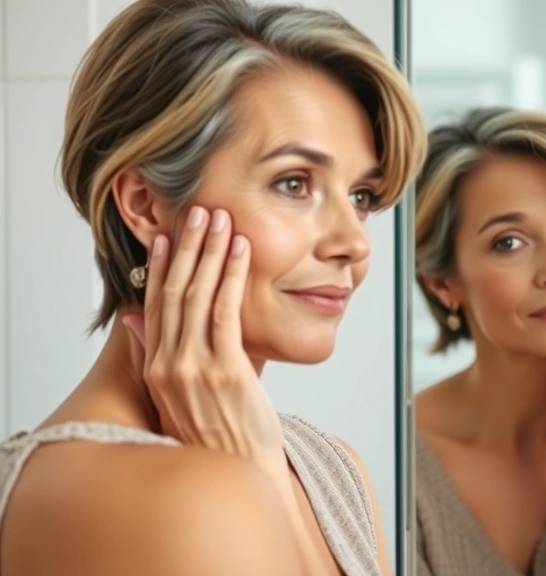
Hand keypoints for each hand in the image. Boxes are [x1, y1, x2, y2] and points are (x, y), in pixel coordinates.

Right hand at [122, 207, 286, 478]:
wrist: (240, 471)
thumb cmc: (219, 434)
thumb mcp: (178, 394)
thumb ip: (160, 353)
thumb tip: (138, 319)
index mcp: (157, 368)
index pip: (155, 306)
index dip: (159, 268)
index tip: (165, 237)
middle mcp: (169, 364)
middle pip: (175, 293)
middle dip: (187, 248)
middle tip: (198, 212)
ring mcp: (195, 367)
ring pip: (198, 296)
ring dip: (210, 253)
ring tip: (221, 220)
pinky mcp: (226, 370)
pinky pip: (226, 312)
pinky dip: (232, 277)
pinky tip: (241, 252)